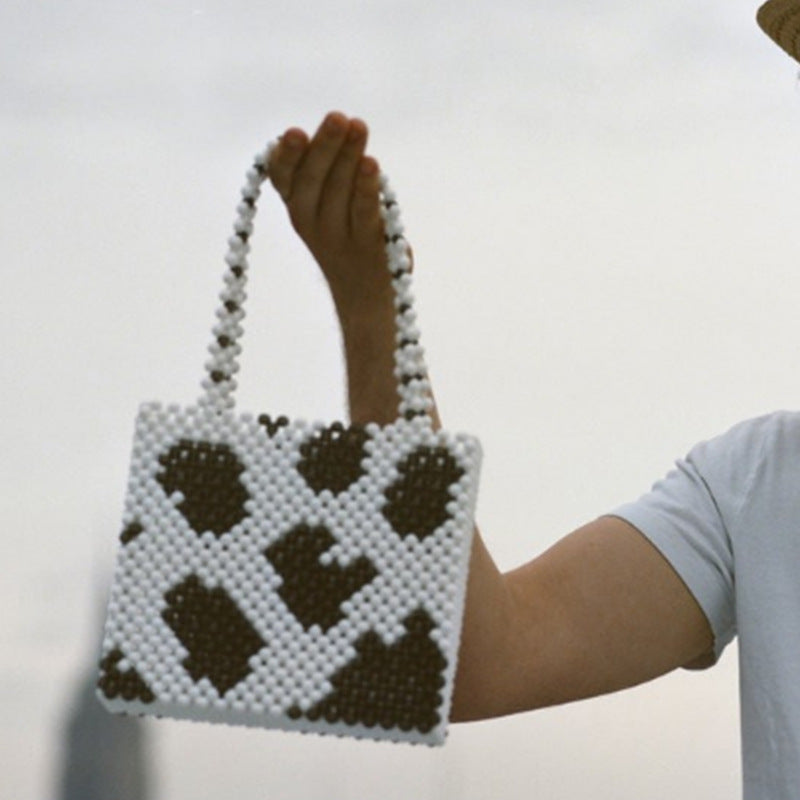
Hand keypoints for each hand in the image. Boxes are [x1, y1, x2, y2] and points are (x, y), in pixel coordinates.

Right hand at [268, 111, 395, 319]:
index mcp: (297, 206)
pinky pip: (364, 213)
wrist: (363, 296)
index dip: (286, 156)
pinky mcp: (367, 245)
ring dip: (349, 157)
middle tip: (338, 117)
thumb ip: (325, 172)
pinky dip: (367, 187)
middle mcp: (310, 222)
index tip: (293, 132)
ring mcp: (337, 236)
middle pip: (313, 180)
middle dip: (325, 146)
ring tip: (358, 126)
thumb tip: (334, 128)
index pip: (283, 178)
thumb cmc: (345, 237)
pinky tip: (372, 163)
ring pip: (339, 191)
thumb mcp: (325, 206)